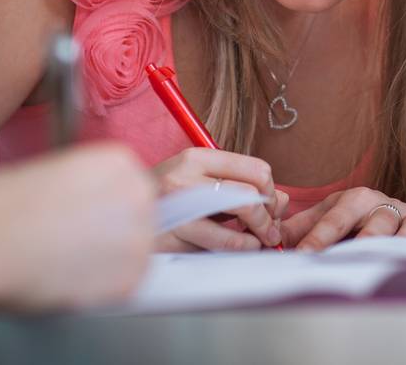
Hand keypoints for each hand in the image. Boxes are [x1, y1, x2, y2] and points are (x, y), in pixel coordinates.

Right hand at [0, 143, 155, 310]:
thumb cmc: (4, 207)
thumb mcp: (49, 169)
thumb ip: (81, 182)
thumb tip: (82, 199)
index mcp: (119, 162)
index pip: (131, 186)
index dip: (108, 205)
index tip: (90, 217)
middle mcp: (139, 195)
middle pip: (139, 218)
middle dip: (113, 232)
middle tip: (77, 243)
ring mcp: (138, 238)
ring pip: (133, 254)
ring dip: (108, 262)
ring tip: (68, 264)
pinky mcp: (129, 279)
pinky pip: (123, 287)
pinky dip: (100, 291)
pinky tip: (71, 281)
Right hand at [151, 148, 288, 252]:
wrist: (123, 214)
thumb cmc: (168, 198)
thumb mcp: (200, 180)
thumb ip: (237, 184)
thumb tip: (282, 200)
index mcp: (198, 157)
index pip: (255, 168)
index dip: (270, 189)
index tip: (270, 204)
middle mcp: (187, 177)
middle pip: (250, 190)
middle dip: (268, 213)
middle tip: (270, 229)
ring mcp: (179, 206)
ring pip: (239, 211)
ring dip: (259, 232)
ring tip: (261, 241)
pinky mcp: (173, 235)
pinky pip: (220, 241)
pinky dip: (241, 245)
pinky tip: (244, 247)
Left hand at [280, 187, 405, 251]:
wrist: (393, 211)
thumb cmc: (355, 219)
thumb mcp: (327, 216)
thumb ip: (299, 228)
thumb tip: (269, 238)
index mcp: (359, 198)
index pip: (337, 217)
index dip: (320, 236)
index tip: (304, 256)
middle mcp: (389, 204)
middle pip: (380, 219)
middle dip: (366, 238)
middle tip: (354, 254)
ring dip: (402, 242)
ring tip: (390, 257)